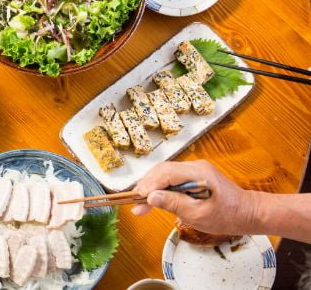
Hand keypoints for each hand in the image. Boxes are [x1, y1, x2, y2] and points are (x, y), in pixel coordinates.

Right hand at [131, 160, 259, 234]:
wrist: (248, 213)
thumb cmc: (227, 216)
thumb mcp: (198, 215)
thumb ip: (174, 204)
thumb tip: (151, 197)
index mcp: (199, 173)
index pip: (166, 173)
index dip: (150, 184)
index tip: (138, 198)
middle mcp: (195, 166)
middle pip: (162, 170)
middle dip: (147, 185)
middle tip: (135, 202)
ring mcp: (195, 169)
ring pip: (165, 172)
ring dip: (152, 186)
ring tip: (141, 202)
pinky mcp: (193, 175)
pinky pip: (172, 177)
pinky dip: (161, 187)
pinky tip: (154, 198)